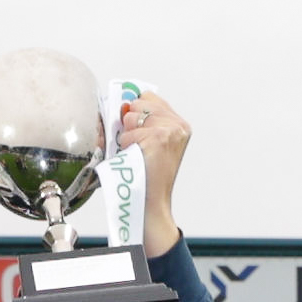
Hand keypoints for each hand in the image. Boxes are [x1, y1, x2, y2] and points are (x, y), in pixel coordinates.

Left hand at [119, 89, 191, 252]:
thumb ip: (142, 122)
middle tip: (137, 146)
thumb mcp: (149, 144)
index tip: (134, 128)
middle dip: (130, 122)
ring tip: (138, 154)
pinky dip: (126, 147)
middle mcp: (179, 125)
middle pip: (139, 102)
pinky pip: (128, 133)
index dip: (135, 110)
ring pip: (132, 116)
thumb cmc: (146, 177)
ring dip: (128, 136)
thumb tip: (122, 105)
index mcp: (179, 125)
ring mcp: (171, 130)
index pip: (148, 97)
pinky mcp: (159, 138)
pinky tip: (136, 159)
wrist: (150, 204)